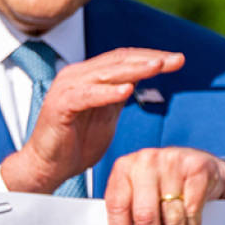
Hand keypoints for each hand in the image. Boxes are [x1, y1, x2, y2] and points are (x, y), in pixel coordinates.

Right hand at [0, 47, 183, 193]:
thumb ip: (118, 97)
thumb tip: (141, 81)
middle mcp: (76, 76)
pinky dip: (107, 92)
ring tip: (157, 68)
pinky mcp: (60, 105)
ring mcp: (67, 88)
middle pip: (118, 60)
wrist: (47, 167)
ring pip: (105, 73)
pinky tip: (127, 90)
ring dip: (133, 70)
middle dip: (150, 60)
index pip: (124, 59)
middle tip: (176, 60)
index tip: (177, 60)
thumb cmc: (75, 145)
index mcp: (88, 76)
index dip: (151, 57)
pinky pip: (87, 95)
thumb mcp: (106, 117)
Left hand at [103, 146, 224, 224]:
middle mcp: (146, 162)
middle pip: (145, 215)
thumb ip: (131, 208)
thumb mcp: (142, 188)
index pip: (117, 206)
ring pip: (171, 217)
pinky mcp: (198, 170)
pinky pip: (193, 212)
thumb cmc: (164, 181)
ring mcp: (173, 163)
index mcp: (125, 168)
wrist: (201, 162)